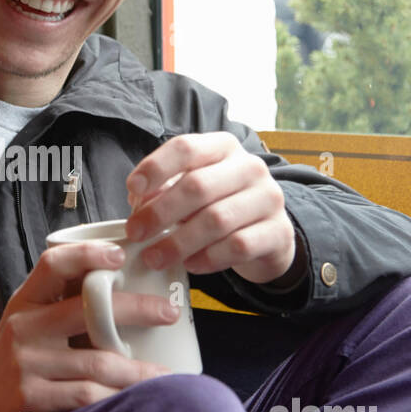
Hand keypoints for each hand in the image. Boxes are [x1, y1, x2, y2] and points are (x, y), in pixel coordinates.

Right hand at [0, 241, 177, 411]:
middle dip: (137, 309)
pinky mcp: (31, 399)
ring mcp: (27, 364)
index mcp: (25, 302)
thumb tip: (125, 289)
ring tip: (167, 375)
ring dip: (139, 371)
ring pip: (97, 362)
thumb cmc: (18, 364)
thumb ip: (62, 308)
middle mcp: (23, 328)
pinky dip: (117, 399)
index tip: (122, 255)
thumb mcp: (29, 327)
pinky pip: (86, 396)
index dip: (88, 255)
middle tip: (170, 313)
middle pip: (87, 310)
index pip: (53, 264)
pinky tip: (137, 404)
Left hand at [124, 132, 298, 286]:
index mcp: (223, 147)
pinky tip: (190, 264)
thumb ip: (164, 191)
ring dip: (178, 242)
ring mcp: (268, 198)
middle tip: (135, 233)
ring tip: (155, 257)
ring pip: (216, 220)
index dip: (155, 167)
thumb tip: (138, 202)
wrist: (267, 234)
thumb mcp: (192, 192)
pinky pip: (237, 246)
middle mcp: (249, 167)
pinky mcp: (278, 231)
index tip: (132, 189)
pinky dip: (208, 258)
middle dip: (159, 212)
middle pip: (197, 186)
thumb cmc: (219, 207)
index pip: (186, 147)